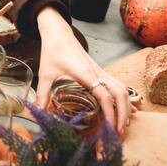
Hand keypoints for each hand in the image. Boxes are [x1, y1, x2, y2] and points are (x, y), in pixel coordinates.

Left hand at [34, 7, 131, 134]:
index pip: (104, 95)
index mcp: (85, 74)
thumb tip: (39, 112)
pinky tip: (127, 109)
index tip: (110, 127)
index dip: (110, 112)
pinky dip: (124, 98)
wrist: (59, 33)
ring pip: (122, 89)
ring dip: (126, 106)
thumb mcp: (45, 73)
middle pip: (120, 93)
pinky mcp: (101, 71)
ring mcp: (101, 71)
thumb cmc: (53, 51)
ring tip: (123, 125)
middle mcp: (97, 72)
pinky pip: (118, 85)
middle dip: (123, 114)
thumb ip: (43, 93)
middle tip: (119, 133)